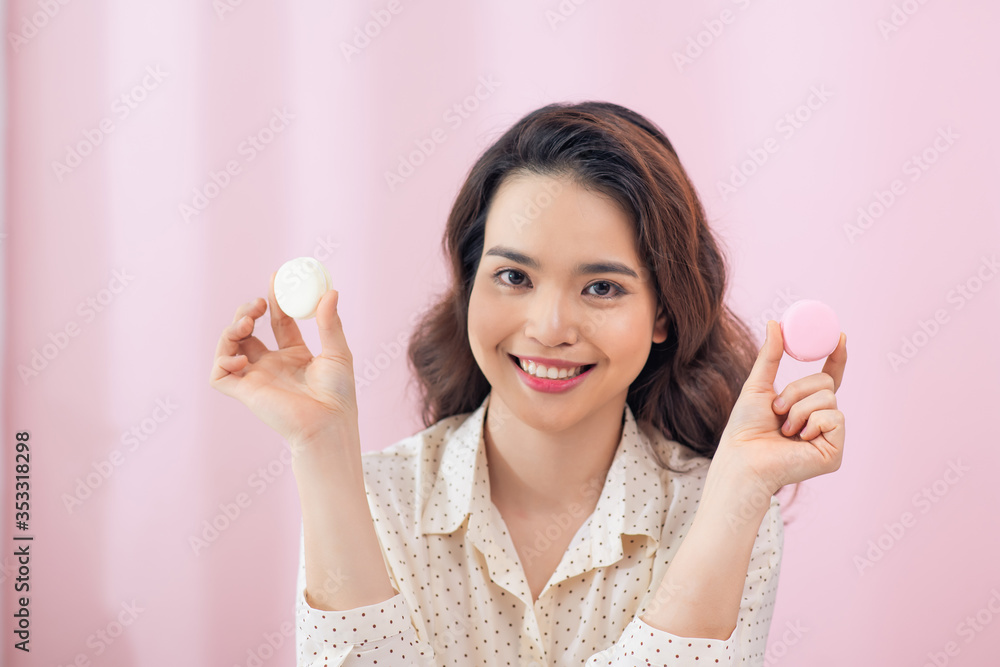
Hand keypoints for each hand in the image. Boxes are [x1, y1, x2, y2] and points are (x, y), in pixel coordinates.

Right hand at [209, 271, 359, 449]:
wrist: (328, 424)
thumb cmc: (338, 395)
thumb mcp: (337, 352)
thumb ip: (330, 323)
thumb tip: (330, 292)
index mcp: (294, 356)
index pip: (277, 321)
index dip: (274, 300)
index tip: (275, 279)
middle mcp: (272, 365)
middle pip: (248, 331)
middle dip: (247, 311)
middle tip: (257, 304)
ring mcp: (256, 378)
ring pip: (229, 348)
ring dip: (231, 330)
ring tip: (247, 323)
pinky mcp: (245, 393)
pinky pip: (219, 375)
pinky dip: (222, 361)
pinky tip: (241, 359)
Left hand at [715, 320, 847, 494]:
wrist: (742, 458)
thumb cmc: (745, 429)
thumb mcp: (758, 385)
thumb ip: (769, 356)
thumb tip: (775, 322)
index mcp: (805, 406)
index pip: (829, 376)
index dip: (837, 356)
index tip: (839, 335)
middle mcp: (821, 420)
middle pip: (826, 382)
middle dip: (798, 390)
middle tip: (777, 409)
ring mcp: (830, 436)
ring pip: (829, 398)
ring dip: (799, 409)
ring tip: (784, 429)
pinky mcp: (834, 452)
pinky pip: (835, 418)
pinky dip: (812, 423)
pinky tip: (798, 440)